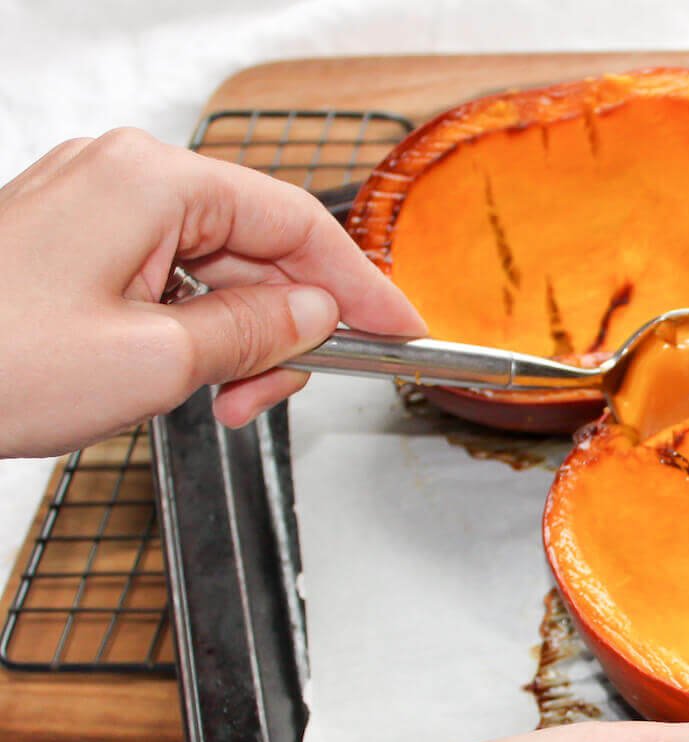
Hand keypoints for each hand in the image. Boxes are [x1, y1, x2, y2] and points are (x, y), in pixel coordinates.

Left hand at [0, 128, 423, 457]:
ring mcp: (91, 205)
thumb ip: (258, 331)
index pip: (298, 223)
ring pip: (212, 267)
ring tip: (220, 401)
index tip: (401, 330)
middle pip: (256, 245)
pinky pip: (165, 276)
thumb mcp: (158, 361)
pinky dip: (191, 329)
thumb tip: (317, 315)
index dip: (361, 284)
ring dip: (236, 338)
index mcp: (151, 181)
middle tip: (282, 396)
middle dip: (284, 326)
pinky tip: (184, 378)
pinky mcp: (70, 241)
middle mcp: (122, 176)